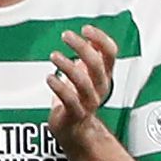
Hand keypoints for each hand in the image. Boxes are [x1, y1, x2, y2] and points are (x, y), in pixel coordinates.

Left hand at [43, 22, 118, 154]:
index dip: (101, 39)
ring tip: (54, 55)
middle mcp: (100, 87)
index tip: (86, 28)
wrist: (76, 131)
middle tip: (67, 35)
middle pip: (97, 64)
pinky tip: (50, 77)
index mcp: (103, 76)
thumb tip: (89, 36)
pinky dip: (59, 87)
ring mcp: (89, 101)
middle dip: (82, 47)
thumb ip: (90, 58)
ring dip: (68, 66)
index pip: (110, 54)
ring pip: (83, 81)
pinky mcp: (75, 113)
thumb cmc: (78, 100)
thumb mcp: (87, 76)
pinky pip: (70, 99)